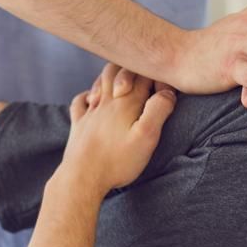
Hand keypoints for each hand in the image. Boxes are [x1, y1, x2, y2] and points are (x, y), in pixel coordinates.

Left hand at [63, 63, 176, 193]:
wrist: (82, 178)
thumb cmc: (117, 161)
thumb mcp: (146, 137)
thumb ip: (158, 111)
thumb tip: (167, 92)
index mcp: (126, 103)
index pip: (144, 76)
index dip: (157, 76)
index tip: (166, 88)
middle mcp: (106, 102)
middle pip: (117, 70)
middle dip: (132, 68)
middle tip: (144, 75)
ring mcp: (90, 112)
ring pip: (100, 81)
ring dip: (111, 76)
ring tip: (122, 80)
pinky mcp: (79, 125)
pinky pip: (80, 101)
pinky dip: (88, 94)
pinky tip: (93, 99)